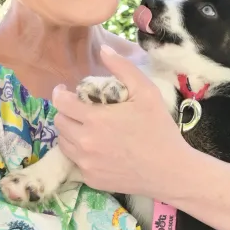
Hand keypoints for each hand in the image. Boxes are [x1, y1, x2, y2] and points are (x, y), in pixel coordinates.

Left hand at [52, 45, 183, 196]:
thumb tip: (103, 49)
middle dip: (66, 113)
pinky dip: (81, 153)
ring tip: (87, 128)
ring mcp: (86, 163)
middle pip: (59, 123)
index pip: (60, 103)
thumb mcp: (146, 92)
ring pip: (63, 143)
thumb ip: (122, 68)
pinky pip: (76, 162)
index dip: (60, 94)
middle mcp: (84, 142)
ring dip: (70, 133)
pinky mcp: (91, 179)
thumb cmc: (159, 129)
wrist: (170, 171)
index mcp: (94, 118)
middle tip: (80, 110)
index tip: (66, 91)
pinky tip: (98, 148)